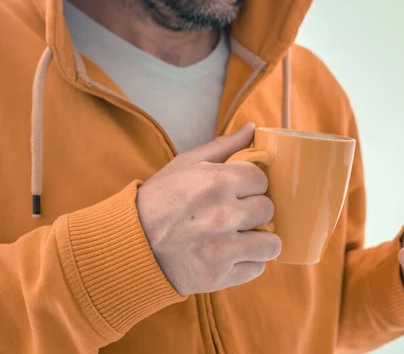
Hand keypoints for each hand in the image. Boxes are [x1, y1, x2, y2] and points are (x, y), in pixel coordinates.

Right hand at [136, 123, 281, 295]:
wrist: (130, 245)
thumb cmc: (158, 201)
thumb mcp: (184, 165)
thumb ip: (223, 146)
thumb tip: (253, 129)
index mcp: (216, 181)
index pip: (262, 180)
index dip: (252, 184)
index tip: (240, 190)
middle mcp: (223, 215)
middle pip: (268, 209)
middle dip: (255, 210)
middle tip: (237, 213)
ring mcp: (223, 248)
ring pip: (271, 244)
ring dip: (260, 239)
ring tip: (243, 236)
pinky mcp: (220, 276)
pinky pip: (257, 268)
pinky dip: (248, 262)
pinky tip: (232, 254)